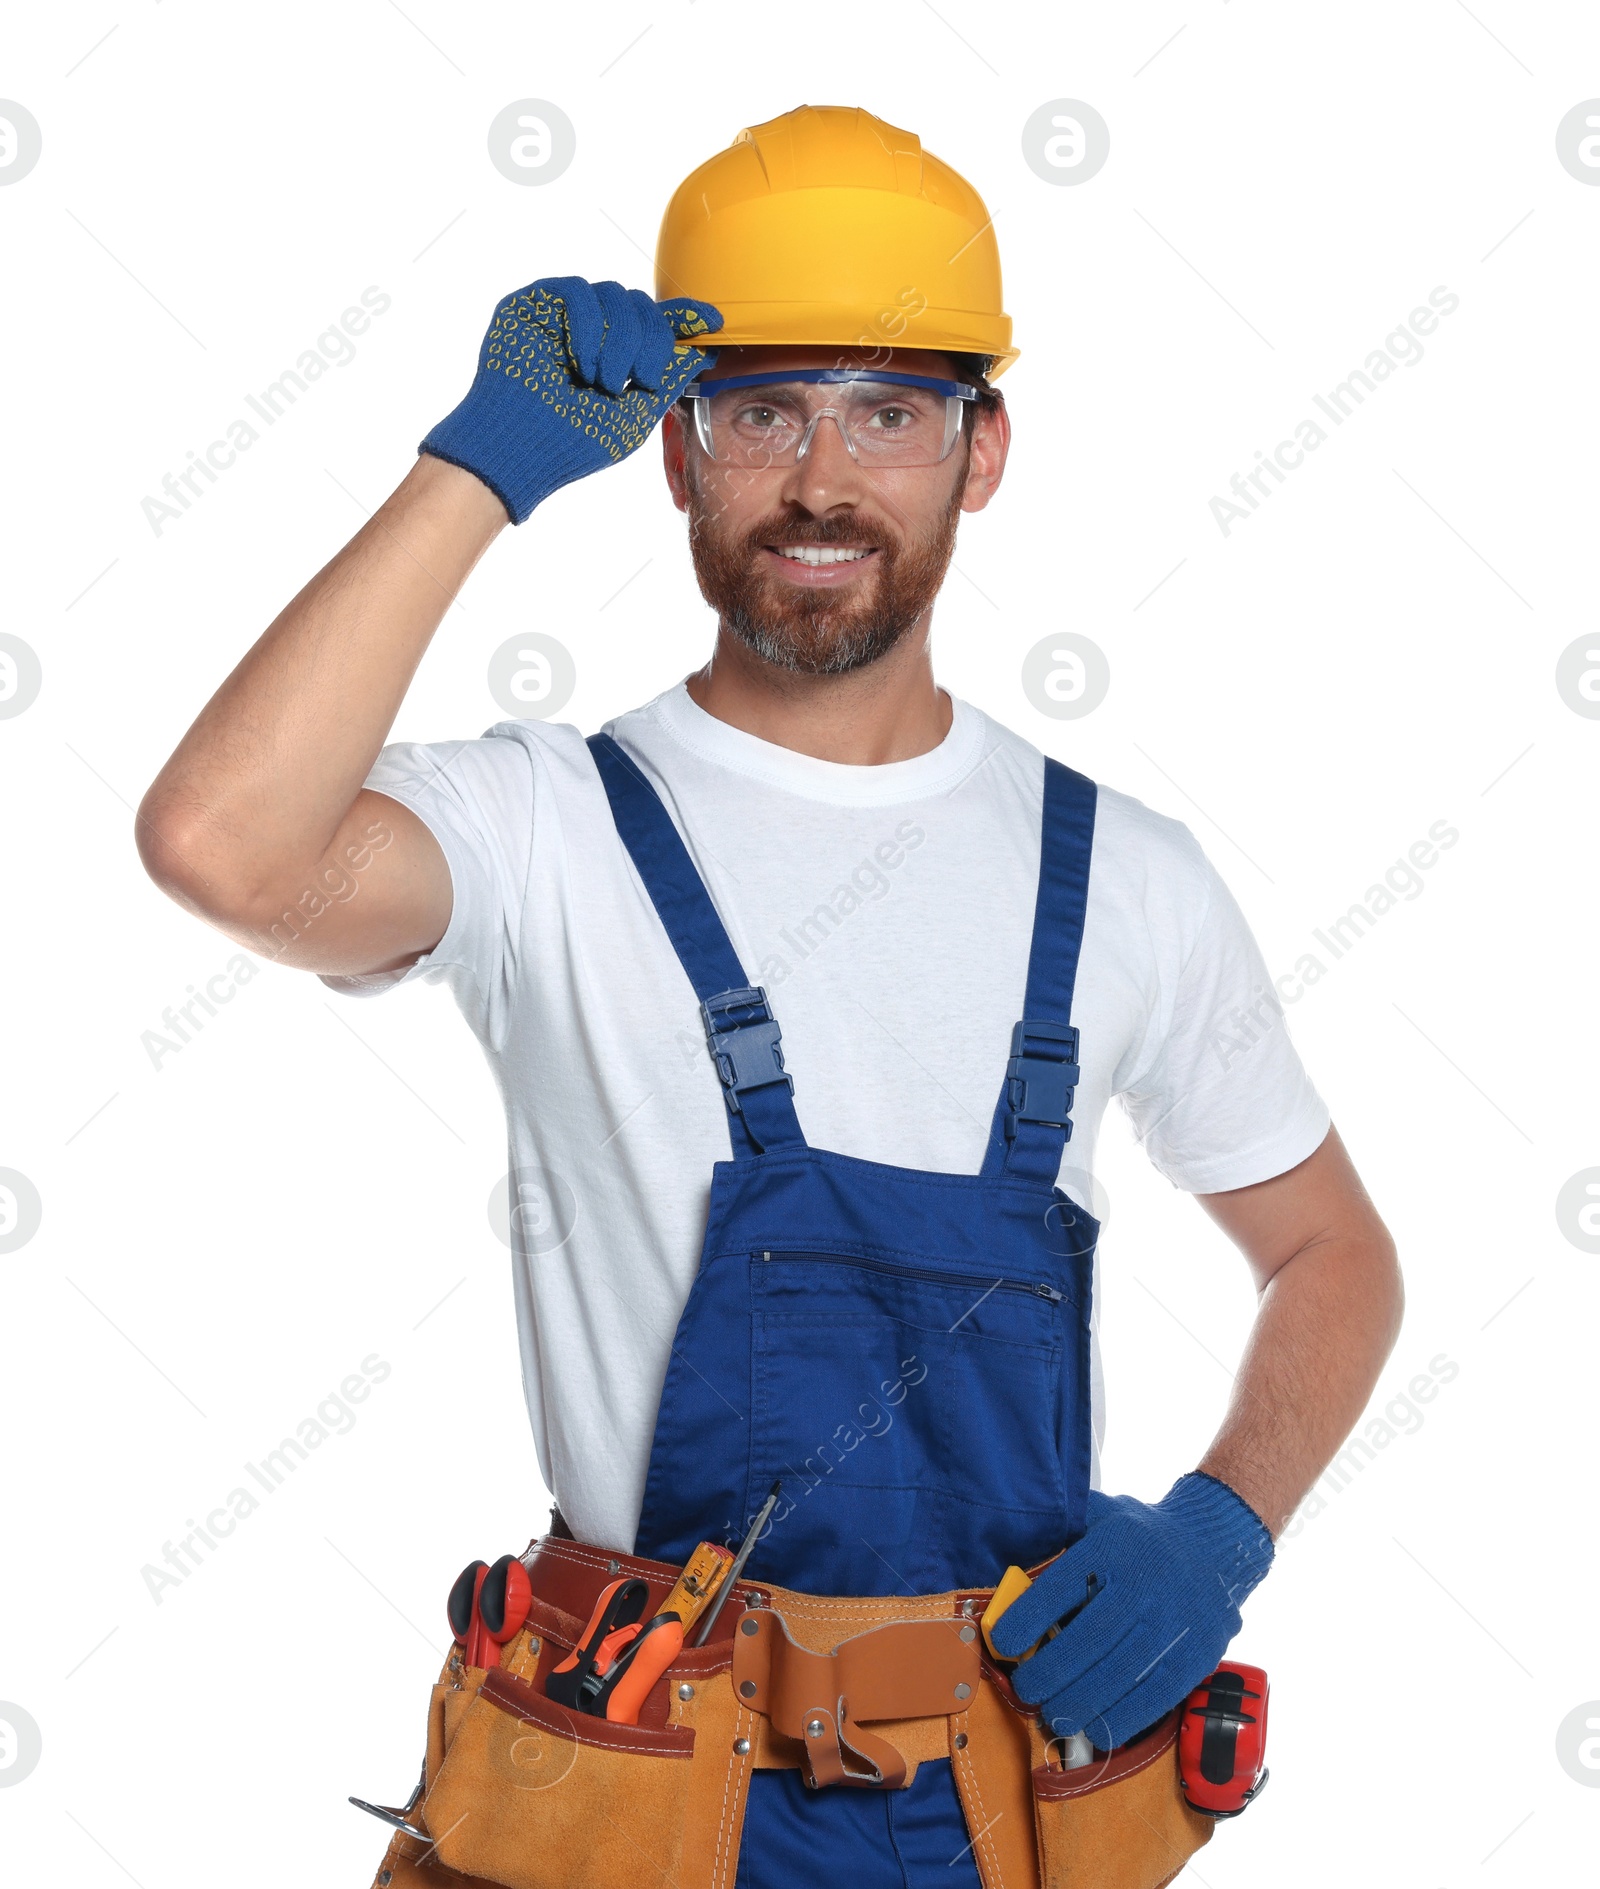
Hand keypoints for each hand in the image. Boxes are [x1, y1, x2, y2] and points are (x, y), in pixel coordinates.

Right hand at [420, 277, 720, 523]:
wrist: (522, 448)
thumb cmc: (574, 443)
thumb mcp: (636, 416)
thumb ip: (668, 380)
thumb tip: (702, 351)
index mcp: (617, 356)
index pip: (657, 324)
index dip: (687, 317)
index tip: (713, 321)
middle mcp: (593, 331)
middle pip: (642, 305)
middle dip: (651, 341)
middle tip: (639, 380)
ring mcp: (563, 315)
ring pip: (614, 294)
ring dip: (619, 340)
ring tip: (603, 381)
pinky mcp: (534, 304)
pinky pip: (577, 291)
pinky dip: (588, 326)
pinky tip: (581, 363)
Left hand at [988, 1471, 1274, 1750]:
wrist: (1213, 1546)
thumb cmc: (1140, 1537)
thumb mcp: (1101, 1517)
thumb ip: (1061, 1534)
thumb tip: (1012, 1559)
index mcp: (1113, 1546)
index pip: (1063, 1585)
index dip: (1029, 1619)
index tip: (1004, 1644)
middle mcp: (1145, 1582)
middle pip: (1090, 1638)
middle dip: (1051, 1672)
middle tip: (1027, 1691)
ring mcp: (1174, 1622)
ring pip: (1121, 1673)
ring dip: (1081, 1703)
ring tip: (1056, 1717)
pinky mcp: (1197, 1655)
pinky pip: (1156, 1695)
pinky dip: (1123, 1718)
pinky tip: (1097, 1730)